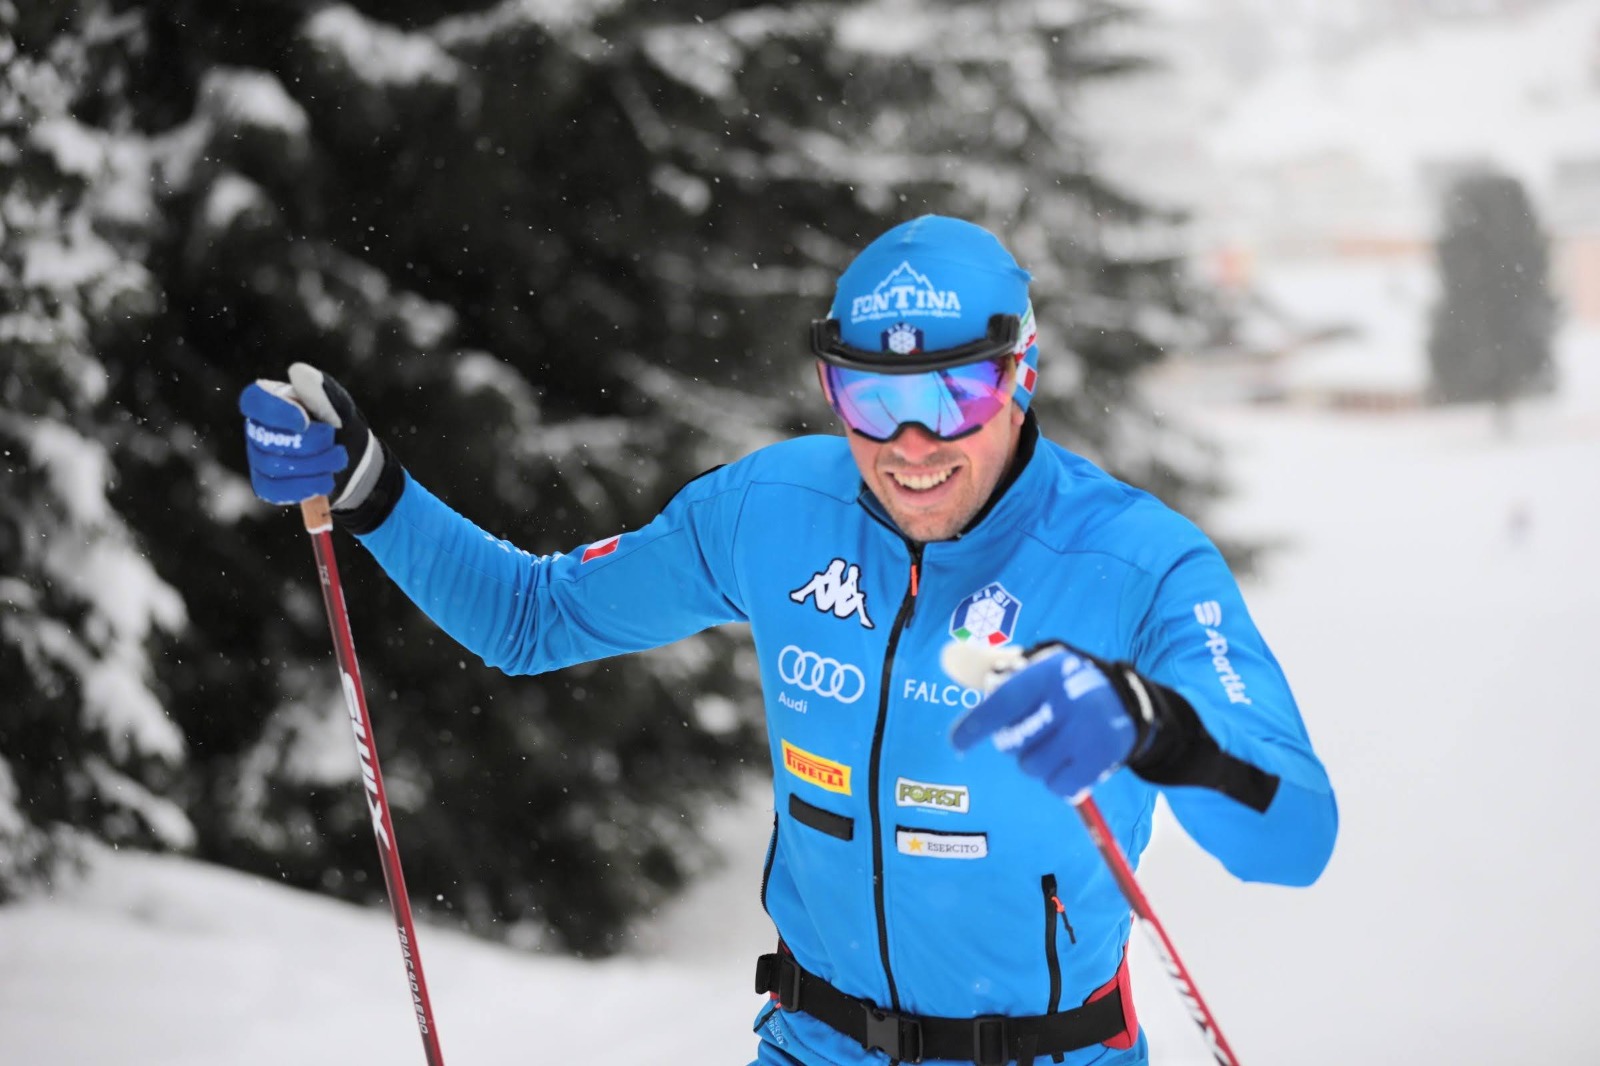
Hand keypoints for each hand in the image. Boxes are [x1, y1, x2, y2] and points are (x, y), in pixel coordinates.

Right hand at [239, 363, 382, 508]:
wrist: (352, 461)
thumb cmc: (342, 427)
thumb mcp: (340, 407)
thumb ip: (321, 391)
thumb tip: (297, 372)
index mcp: (272, 400)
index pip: (254, 401)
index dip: (276, 412)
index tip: (305, 421)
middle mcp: (259, 427)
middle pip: (270, 440)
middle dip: (312, 447)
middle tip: (337, 448)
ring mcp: (258, 456)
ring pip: (274, 467)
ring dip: (314, 468)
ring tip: (337, 462)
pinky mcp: (266, 483)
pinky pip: (274, 490)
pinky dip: (304, 488)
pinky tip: (324, 481)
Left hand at [948, 642, 1157, 801]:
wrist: (1126, 701)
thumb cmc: (1066, 685)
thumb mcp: (1036, 667)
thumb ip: (994, 667)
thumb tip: (950, 658)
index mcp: (1047, 674)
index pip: (1004, 702)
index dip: (977, 724)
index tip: (957, 743)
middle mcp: (1068, 701)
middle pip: (1014, 743)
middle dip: (1014, 742)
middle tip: (1034, 730)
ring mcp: (1087, 732)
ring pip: (1033, 768)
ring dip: (1036, 762)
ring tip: (1055, 744)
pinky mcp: (1101, 759)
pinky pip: (1059, 787)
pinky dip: (1058, 781)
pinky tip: (1069, 763)